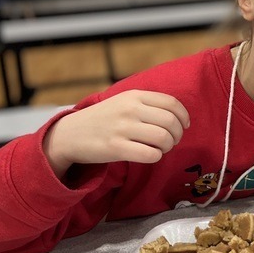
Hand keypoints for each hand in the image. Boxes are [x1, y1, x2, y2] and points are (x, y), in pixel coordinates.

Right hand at [42, 91, 189, 179]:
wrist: (69, 134)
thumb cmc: (103, 119)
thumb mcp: (124, 101)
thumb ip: (148, 103)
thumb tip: (178, 116)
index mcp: (134, 96)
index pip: (172, 103)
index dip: (183, 116)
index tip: (184, 126)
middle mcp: (130, 109)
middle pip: (170, 122)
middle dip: (178, 134)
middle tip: (172, 141)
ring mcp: (122, 128)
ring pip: (163, 138)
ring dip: (168, 147)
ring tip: (161, 149)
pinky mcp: (115, 148)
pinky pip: (149, 154)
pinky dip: (156, 157)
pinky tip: (150, 155)